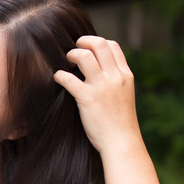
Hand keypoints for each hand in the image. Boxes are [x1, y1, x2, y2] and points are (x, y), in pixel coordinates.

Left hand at [53, 36, 140, 154]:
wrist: (122, 142)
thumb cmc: (120, 123)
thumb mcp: (124, 95)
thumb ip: (115, 81)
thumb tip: (100, 72)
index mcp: (125, 75)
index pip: (112, 46)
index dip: (97, 43)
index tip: (87, 49)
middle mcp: (115, 77)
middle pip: (99, 44)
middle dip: (83, 42)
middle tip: (73, 49)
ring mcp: (102, 87)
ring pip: (84, 56)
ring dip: (72, 55)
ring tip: (66, 62)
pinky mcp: (88, 99)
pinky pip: (69, 78)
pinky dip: (60, 75)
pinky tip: (57, 78)